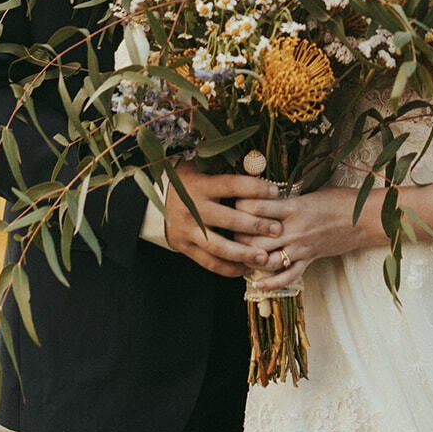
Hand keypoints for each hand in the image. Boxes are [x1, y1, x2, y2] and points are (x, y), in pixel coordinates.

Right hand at [164, 163, 283, 277]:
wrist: (155, 202)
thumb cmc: (188, 182)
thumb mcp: (200, 167)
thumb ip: (225, 167)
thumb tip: (259, 163)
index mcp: (200, 185)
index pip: (232, 186)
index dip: (255, 188)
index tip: (275, 192)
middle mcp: (193, 208)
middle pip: (229, 219)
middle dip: (255, 225)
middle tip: (277, 229)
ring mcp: (188, 230)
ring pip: (219, 247)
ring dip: (243, 253)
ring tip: (264, 257)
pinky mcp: (185, 247)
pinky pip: (209, 263)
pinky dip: (228, 268)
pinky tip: (245, 269)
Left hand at [238, 185, 371, 289]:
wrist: (364, 218)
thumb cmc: (339, 199)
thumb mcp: (310, 191)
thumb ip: (287, 198)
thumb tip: (263, 197)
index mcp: (294, 206)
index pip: (256, 207)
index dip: (240, 206)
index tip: (234, 202)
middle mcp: (294, 229)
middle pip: (255, 238)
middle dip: (238, 236)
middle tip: (231, 231)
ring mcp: (301, 247)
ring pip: (267, 259)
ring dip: (250, 258)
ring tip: (239, 254)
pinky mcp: (309, 260)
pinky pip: (287, 276)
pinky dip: (270, 283)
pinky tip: (256, 283)